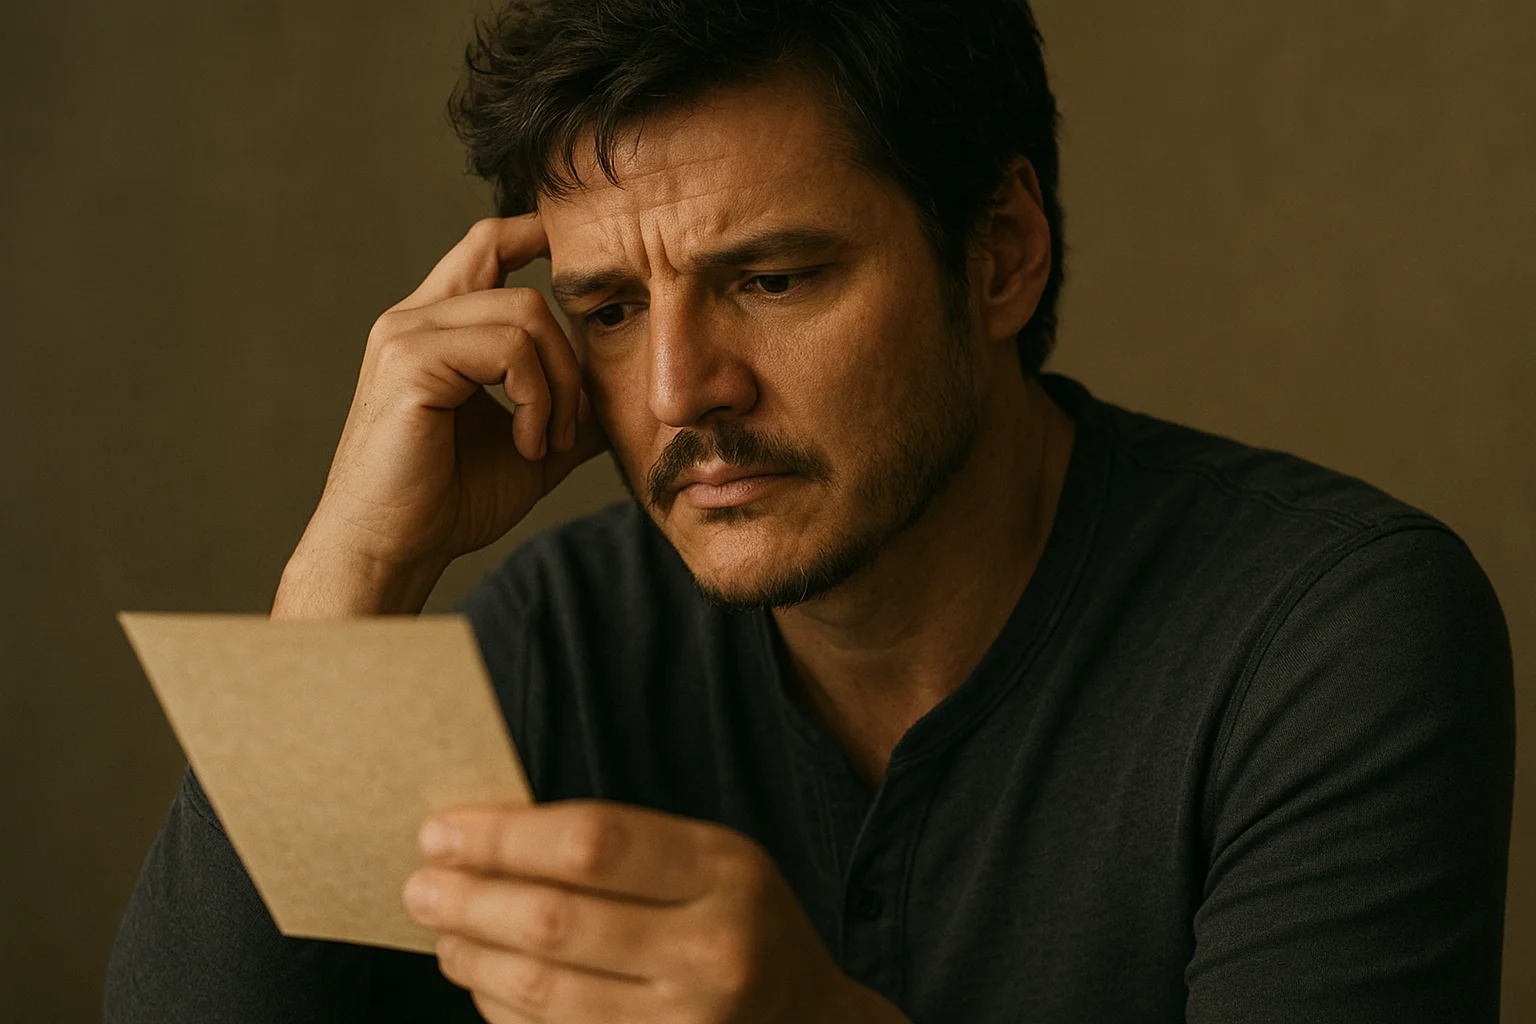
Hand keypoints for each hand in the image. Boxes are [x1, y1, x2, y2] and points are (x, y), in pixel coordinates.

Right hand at [278, 215, 608, 612]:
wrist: (392, 551)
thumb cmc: (449, 503)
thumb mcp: (530, 444)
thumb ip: (567, 407)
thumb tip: (622, 388)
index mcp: (436, 327)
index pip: (488, 245)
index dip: (537, 234)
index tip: (585, 259)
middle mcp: (414, 318)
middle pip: (524, 287)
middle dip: (569, 357)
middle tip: (569, 426)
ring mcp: (407, 334)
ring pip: (523, 314)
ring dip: (557, 384)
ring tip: (545, 441)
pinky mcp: (410, 361)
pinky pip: (507, 349)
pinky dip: (535, 398)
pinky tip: (526, 444)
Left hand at [401, 801, 909, 1023]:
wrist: (804, 1019)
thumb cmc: (736, 918)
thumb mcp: (707, 858)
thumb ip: (620, 845)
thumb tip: (487, 834)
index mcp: (726, 871)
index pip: (592, 843)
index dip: (503, 838)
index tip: (441, 832)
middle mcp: (712, 950)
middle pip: (555, 921)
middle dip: (469, 900)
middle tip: (420, 885)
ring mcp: (686, 1023)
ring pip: (543, 989)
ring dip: (473, 956)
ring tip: (442, 930)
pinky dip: (499, 1005)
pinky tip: (481, 976)